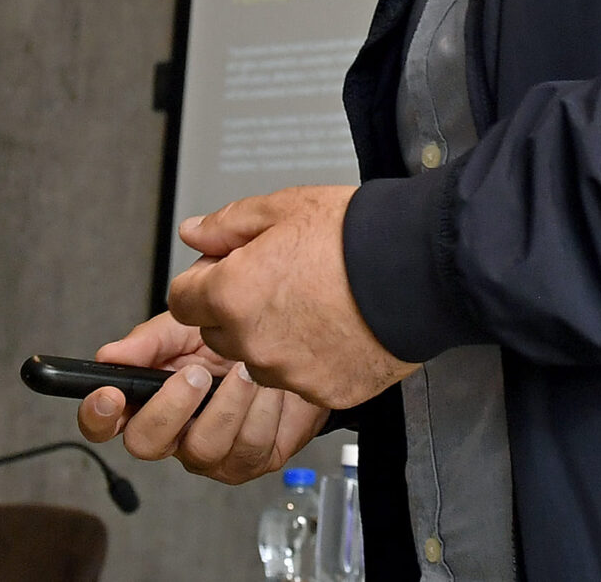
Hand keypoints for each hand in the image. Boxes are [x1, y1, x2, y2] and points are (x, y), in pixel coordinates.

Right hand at [74, 312, 326, 484]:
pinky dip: (263, 410)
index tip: (110, 394)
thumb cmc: (235, 343)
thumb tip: (110, 355)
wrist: (295, 348)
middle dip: (171, 407)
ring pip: (203, 449)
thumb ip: (150, 341)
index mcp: (149, 401)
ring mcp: (212, 454)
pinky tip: (270, 388)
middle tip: (199, 373)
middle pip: (145, 444)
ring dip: (227, 404)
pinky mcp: (252, 461)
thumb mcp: (189, 328)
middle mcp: (175, 434)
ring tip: (244, 371)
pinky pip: (250, 448)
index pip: (103, 423)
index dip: (98, 416)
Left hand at [168, 185, 416, 409]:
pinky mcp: (324, 393)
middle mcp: (251, 342)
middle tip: (280, 283)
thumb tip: (195, 233)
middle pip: (218, 334)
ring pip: (260, 360)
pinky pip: (304, 380)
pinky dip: (314, 360)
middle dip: (237, 311)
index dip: (204, 282)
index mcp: (230, 294)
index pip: (182, 301)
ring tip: (316, 306)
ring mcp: (288, 374)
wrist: (418, 268)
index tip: (228, 272)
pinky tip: (339, 329)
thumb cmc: (355, 235)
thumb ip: (227, 225)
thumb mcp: (282, 208)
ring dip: (274, 339)